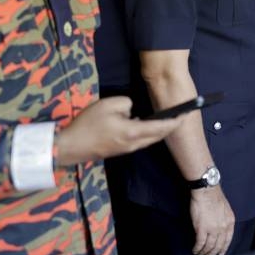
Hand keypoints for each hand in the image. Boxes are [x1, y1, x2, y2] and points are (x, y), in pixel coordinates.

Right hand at [56, 96, 184, 166]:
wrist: (69, 147)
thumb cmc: (88, 125)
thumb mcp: (108, 105)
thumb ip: (127, 103)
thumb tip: (133, 109)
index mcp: (133, 132)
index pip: (161, 127)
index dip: (175, 121)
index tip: (186, 113)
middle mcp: (133, 144)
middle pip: (158, 136)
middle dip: (170, 126)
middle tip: (180, 115)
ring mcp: (126, 150)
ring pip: (149, 139)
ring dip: (159, 130)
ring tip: (166, 118)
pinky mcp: (120, 151)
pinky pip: (139, 141)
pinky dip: (147, 133)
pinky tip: (144, 124)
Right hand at [190, 186, 235, 254]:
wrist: (206, 191)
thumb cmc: (214, 196)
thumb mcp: (225, 209)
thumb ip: (224, 219)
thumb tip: (219, 228)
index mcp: (230, 221)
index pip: (228, 239)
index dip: (223, 248)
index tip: (220, 253)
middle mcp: (223, 227)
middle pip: (218, 245)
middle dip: (213, 253)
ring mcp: (213, 229)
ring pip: (209, 246)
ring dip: (204, 252)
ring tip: (200, 254)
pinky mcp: (202, 229)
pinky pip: (200, 243)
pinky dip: (197, 248)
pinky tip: (195, 250)